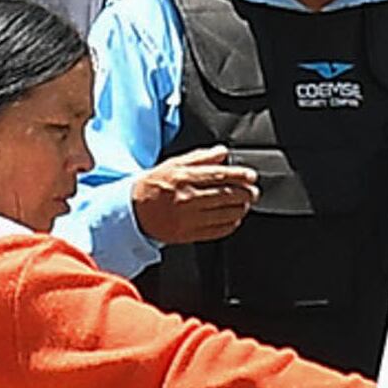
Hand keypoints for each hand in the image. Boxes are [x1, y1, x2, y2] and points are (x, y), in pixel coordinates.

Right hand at [125, 151, 255, 245]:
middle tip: (253, 191)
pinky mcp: (188, 234)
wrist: (133, 211)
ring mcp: (188, 218)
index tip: (251, 176)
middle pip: (226, 195)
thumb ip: (200, 157)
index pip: (219, 175)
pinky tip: (233, 219)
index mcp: (183, 178)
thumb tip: (222, 152)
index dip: (240, 176)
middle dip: (246, 193)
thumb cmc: (153, 185)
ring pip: (225, 214)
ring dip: (240, 209)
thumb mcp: (174, 164)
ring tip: (245, 204)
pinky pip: (216, 231)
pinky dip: (230, 225)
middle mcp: (186, 198)